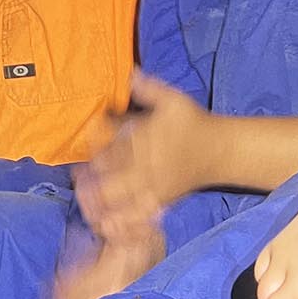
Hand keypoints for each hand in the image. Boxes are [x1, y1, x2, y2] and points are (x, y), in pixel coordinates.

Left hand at [77, 72, 208, 243]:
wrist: (219, 151)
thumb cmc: (193, 123)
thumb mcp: (173, 100)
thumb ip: (149, 88)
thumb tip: (130, 73)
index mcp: (144, 141)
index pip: (108, 147)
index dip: (91, 147)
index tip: (82, 147)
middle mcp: (145, 167)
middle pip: (107, 180)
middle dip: (88, 180)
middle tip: (77, 177)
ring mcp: (151, 187)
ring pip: (118, 201)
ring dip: (98, 203)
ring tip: (85, 202)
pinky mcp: (159, 202)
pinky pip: (136, 217)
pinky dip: (120, 222)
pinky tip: (105, 225)